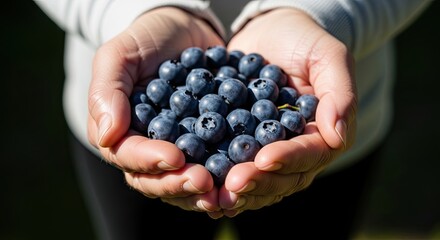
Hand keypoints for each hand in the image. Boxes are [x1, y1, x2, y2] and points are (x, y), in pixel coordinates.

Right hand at [87, 7, 223, 212]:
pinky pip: (210, 166)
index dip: (149, 160)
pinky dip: (222, 176)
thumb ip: (106, 92)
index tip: (176, 157)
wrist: (185, 31)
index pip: (128, 155)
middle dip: (178, 183)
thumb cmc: (147, 39)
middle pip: (154, 179)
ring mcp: (175, 149)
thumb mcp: (120, 55)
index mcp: (119, 131)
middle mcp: (145, 148)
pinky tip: (240, 180)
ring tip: (224, 192)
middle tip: (204, 182)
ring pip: (182, 181)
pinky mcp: (202, 146)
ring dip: (201, 191)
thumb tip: (107, 136)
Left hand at [215, 8, 356, 217]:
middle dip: (258, 182)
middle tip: (232, 183)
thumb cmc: (302, 40)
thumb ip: (340, 93)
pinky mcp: (242, 146)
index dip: (288, 159)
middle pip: (283, 177)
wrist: (269, 31)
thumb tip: (338, 137)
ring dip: (238, 190)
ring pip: (258, 182)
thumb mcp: (327, 55)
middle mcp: (297, 150)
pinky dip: (219, 181)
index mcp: (322, 133)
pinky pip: (233, 169)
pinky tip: (202, 188)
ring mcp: (269, 151)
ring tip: (214, 194)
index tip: (263, 159)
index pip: (309, 154)